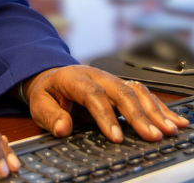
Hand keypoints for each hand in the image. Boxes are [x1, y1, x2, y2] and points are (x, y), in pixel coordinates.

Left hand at [23, 65, 189, 141]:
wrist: (51, 77)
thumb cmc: (47, 92)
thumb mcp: (38, 103)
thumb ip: (49, 115)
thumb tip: (63, 127)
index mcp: (73, 77)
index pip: (92, 93)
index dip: (105, 115)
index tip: (116, 137)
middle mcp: (95, 75)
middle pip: (120, 90)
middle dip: (138, 114)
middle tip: (151, 135)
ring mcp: (110, 79)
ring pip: (136, 90)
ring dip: (154, 110)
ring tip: (168, 130)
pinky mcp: (121, 86)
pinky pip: (143, 94)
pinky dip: (160, 107)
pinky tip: (174, 121)